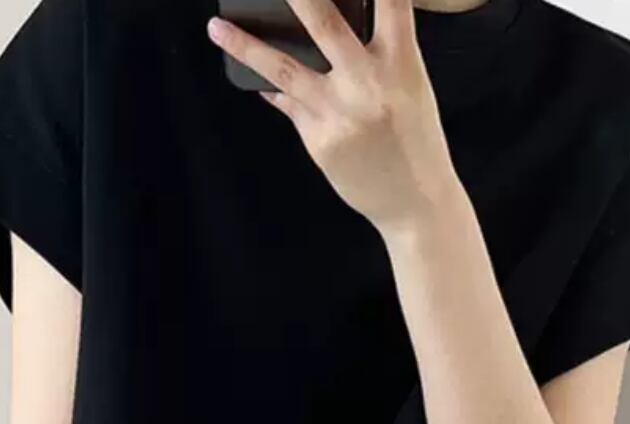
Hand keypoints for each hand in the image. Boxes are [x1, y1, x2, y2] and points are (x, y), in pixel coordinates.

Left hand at [207, 0, 463, 233]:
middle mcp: (366, 81)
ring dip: (245, 47)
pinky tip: (256, 78)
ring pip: (282, 69)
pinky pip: (287, 104)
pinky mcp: (317, 140)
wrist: (413, 199)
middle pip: (324, 23)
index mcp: (401, 60)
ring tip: (216, 29)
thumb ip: (374, 56)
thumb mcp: (409, 85)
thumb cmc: (413, 136)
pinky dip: (272, 88)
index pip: (390, 1)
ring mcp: (337, 112)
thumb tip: (320, 32)